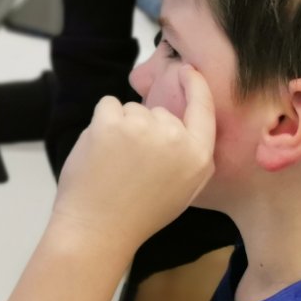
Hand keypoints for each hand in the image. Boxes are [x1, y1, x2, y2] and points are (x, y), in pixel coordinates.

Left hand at [51, 66, 215, 253]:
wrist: (97, 230)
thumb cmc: (137, 214)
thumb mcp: (183, 189)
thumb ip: (189, 155)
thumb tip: (179, 124)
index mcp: (198, 158)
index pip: (203, 109)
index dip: (196, 86)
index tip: (187, 71)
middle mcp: (175, 139)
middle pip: (158, 112)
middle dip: (143, 129)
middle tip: (131, 166)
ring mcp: (143, 128)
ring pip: (130, 109)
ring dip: (120, 127)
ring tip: (114, 164)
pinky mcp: (111, 123)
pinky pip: (107, 105)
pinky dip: (100, 123)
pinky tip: (99, 151)